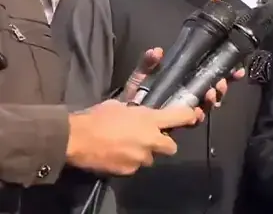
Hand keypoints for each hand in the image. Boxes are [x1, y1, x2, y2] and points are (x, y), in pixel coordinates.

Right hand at [66, 100, 197, 175]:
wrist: (77, 139)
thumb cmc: (98, 117)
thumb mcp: (120, 105)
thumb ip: (137, 110)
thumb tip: (141, 112)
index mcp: (150, 119)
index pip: (181, 117)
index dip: (189, 117)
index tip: (193, 117)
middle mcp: (151, 139)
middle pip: (171, 146)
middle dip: (162, 143)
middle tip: (149, 139)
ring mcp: (141, 157)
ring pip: (150, 158)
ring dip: (143, 154)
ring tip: (127, 147)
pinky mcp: (129, 170)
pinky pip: (134, 167)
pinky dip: (128, 163)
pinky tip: (116, 156)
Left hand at [121, 47, 245, 119]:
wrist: (114, 124)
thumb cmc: (128, 100)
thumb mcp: (139, 78)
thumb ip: (147, 64)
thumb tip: (157, 50)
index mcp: (182, 86)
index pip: (208, 79)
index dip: (225, 75)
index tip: (237, 70)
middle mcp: (186, 99)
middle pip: (212, 93)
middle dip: (221, 88)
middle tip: (220, 83)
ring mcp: (182, 113)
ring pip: (205, 107)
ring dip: (212, 99)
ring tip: (210, 92)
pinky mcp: (175, 125)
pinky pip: (191, 121)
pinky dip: (196, 115)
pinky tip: (197, 111)